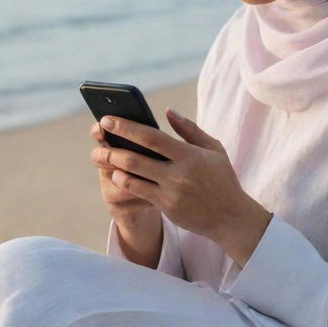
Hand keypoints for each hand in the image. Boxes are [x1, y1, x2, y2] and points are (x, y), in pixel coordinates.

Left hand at [90, 109, 272, 264]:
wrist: (231, 217)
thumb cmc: (222, 177)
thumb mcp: (213, 148)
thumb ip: (189, 129)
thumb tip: (168, 111)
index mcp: (189, 155)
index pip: (152, 137)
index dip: (128, 127)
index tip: (109, 119)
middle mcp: (178, 174)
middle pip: (137, 157)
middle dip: (112, 146)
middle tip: (97, 138)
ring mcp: (171, 193)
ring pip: (133, 176)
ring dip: (113, 165)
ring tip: (99, 155)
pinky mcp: (167, 208)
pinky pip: (139, 192)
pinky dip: (125, 182)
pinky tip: (116, 174)